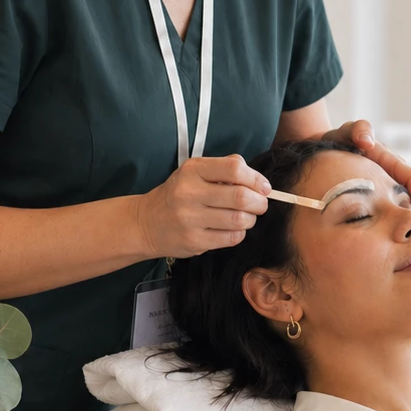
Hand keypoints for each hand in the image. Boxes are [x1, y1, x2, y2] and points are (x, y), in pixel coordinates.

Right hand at [134, 155, 269, 258]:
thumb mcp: (195, 172)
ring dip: (250, 219)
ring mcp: (190, 218)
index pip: (234, 169)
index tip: (263, 187)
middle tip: (260, 205)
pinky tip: (232, 229)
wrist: (146, 223)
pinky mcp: (194, 241)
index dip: (256, 179)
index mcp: (193, 169)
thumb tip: (259, 181)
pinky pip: (231, 238)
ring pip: (239, 219)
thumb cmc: (178, 195)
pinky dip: (239, 233)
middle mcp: (189, 192)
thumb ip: (225, 169)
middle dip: (259, 202)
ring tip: (245, 217)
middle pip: (240, 196)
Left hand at [323, 119, 410, 218]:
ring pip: (402, 208)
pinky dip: (392, 227)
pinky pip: (387, 214)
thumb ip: (357, 130)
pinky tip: (390, 244)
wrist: (319, 150)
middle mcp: (391, 175)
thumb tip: (367, 141)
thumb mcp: (345, 132)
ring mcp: (383, 187)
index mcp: (390, 160)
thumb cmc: (335, 140)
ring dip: (408, 225)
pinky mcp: (374, 198)